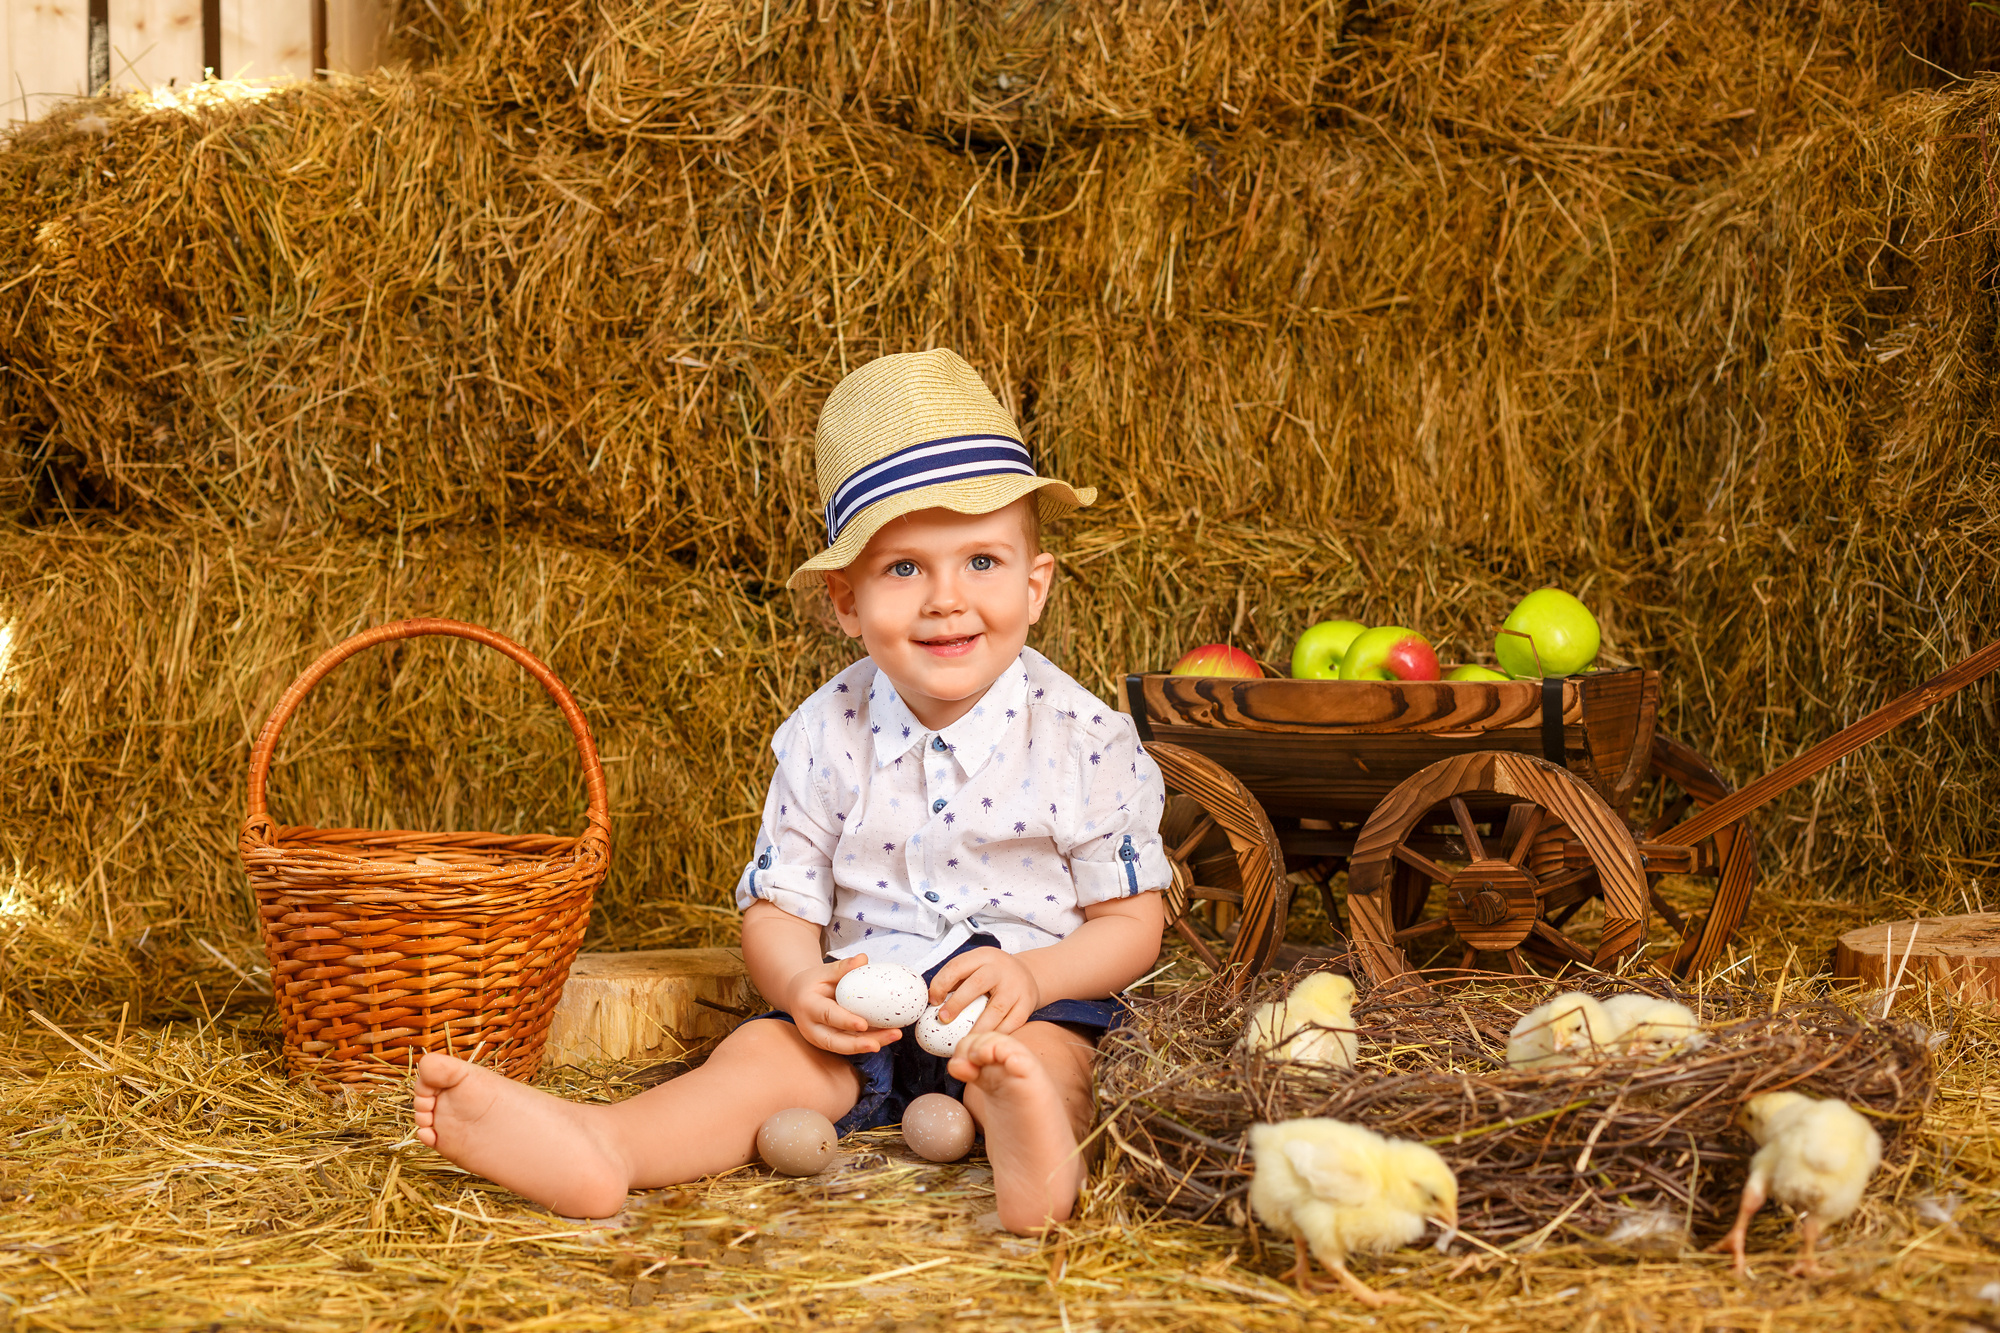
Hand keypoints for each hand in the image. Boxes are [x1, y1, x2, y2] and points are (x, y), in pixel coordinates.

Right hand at [782, 954, 903, 1054]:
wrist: (798, 996)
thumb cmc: (813, 982)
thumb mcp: (823, 971)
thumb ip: (842, 967)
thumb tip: (863, 958)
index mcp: (808, 1007)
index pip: (827, 1016)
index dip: (845, 1021)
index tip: (863, 1024)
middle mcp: (812, 1028)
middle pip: (835, 1042)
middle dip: (859, 1044)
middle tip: (879, 1044)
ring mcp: (821, 1039)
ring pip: (846, 1047)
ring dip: (870, 1043)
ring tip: (894, 1035)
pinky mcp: (832, 1043)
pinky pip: (852, 1044)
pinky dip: (870, 1040)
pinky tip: (889, 1034)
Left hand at [928, 947, 1041, 1036]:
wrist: (1029, 974)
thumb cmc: (992, 975)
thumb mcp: (976, 966)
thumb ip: (956, 980)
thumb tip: (930, 1001)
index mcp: (983, 956)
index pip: (958, 966)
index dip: (941, 983)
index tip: (933, 1002)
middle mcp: (1001, 969)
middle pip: (977, 984)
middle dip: (957, 1003)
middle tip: (943, 1020)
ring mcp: (1016, 987)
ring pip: (996, 1009)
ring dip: (977, 1028)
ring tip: (962, 1041)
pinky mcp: (1026, 1004)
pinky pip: (1011, 1024)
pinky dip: (995, 1035)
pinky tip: (983, 1043)